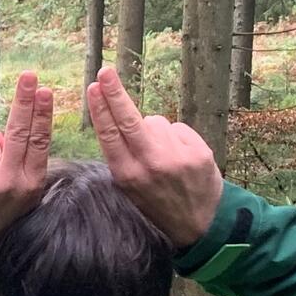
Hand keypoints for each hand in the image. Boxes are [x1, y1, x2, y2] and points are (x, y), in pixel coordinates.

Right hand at [85, 65, 222, 246]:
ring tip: (163, 157)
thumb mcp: (130, 189)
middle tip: (106, 71)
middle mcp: (151, 165)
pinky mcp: (199, 152)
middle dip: (115, 93)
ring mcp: (177, 157)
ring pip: (156, 122)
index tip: (94, 87)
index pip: (110, 135)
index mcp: (128, 176)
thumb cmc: (158, 204)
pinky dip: (175, 137)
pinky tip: (179, 157)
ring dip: (155, 131)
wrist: (201, 224)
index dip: (101, 109)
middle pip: (129, 120)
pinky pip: (178, 128)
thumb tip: (118, 119)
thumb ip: (123, 157)